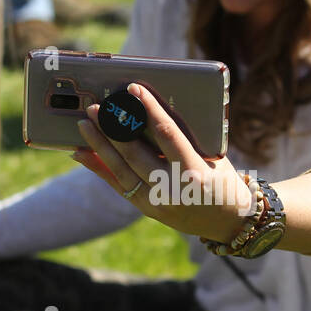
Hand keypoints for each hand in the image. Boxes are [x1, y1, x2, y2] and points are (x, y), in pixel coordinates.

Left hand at [73, 83, 253, 243]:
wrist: (228, 221)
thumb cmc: (221, 179)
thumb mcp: (211, 156)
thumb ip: (183, 138)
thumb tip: (147, 112)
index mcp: (194, 171)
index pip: (167, 134)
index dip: (148, 109)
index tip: (133, 88)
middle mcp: (173, 190)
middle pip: (136, 154)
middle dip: (113, 128)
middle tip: (96, 106)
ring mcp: (157, 203)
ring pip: (121, 170)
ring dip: (99, 146)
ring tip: (84, 124)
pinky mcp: (147, 209)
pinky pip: (118, 185)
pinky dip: (99, 168)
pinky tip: (81, 153)